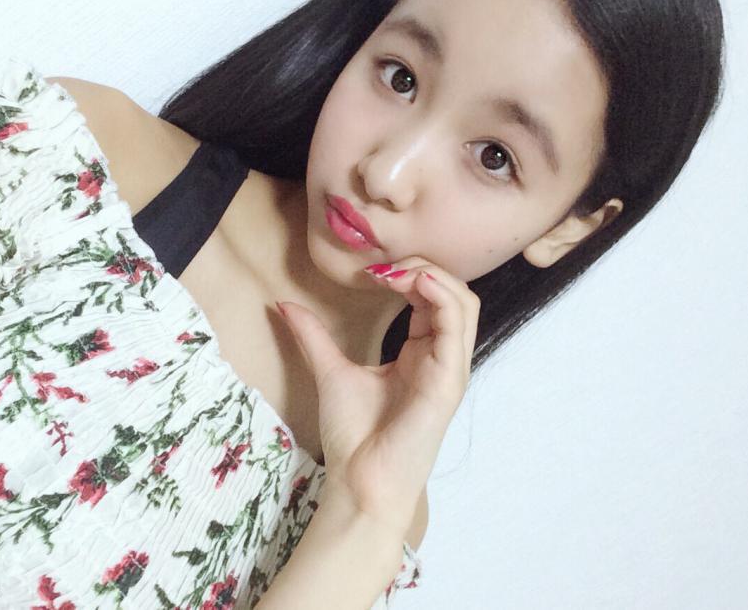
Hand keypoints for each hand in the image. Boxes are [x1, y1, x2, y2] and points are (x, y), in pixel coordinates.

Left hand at [275, 256, 479, 534]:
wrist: (360, 480)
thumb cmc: (353, 436)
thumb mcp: (330, 371)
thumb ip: (313, 336)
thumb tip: (284, 305)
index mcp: (421, 352)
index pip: (430, 297)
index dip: (406, 274)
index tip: (369, 272)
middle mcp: (441, 357)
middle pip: (453, 292)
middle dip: (422, 267)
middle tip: (382, 269)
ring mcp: (450, 369)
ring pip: (463, 303)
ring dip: (432, 276)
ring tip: (394, 274)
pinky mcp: (449, 381)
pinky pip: (457, 328)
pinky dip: (440, 297)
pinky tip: (412, 284)